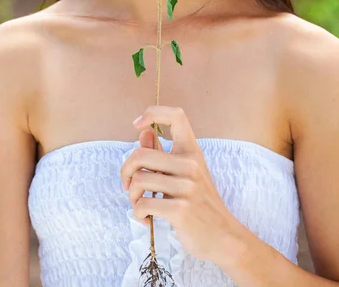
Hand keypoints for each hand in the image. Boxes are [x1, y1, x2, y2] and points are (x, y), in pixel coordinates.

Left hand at [120, 105, 243, 265]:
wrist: (223, 237)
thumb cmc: (200, 203)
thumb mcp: (186, 174)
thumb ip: (163, 153)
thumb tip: (144, 132)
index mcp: (192, 152)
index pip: (176, 116)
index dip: (153, 113)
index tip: (138, 124)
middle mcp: (191, 164)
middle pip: (140, 154)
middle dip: (125, 171)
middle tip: (128, 185)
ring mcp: (187, 187)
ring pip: (138, 180)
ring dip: (132, 196)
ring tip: (140, 205)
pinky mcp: (181, 209)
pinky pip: (143, 204)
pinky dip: (138, 213)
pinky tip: (147, 218)